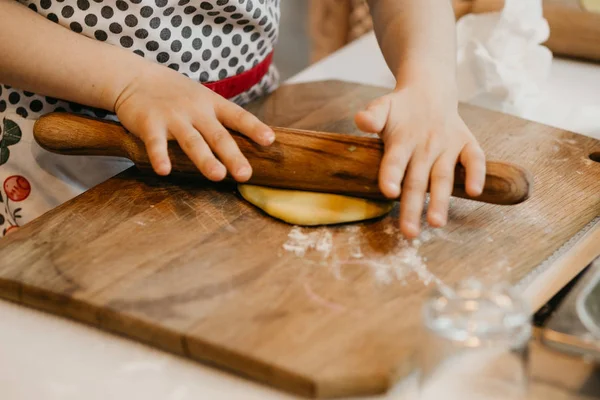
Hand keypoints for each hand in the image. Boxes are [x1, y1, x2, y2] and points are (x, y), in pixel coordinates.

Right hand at [114, 64, 273, 181]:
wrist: (134, 77)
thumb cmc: (174, 94)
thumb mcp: (202, 98)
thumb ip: (221, 118)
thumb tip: (249, 141)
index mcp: (211, 104)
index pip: (237, 116)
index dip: (253, 128)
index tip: (269, 140)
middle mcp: (195, 110)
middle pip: (218, 135)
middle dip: (233, 155)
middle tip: (245, 174)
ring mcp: (173, 117)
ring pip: (192, 141)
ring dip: (205, 159)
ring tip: (218, 176)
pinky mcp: (150, 124)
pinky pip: (156, 143)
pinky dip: (160, 156)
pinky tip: (164, 171)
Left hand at [355, 83, 485, 238]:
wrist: (430, 89)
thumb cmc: (400, 110)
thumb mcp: (382, 108)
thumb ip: (372, 116)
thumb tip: (361, 120)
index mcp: (402, 139)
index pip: (395, 160)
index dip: (391, 175)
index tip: (388, 192)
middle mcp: (425, 145)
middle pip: (417, 179)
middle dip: (413, 206)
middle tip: (409, 232)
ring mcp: (447, 145)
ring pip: (443, 176)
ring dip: (440, 200)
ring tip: (437, 223)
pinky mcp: (466, 144)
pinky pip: (474, 158)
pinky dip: (476, 173)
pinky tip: (474, 192)